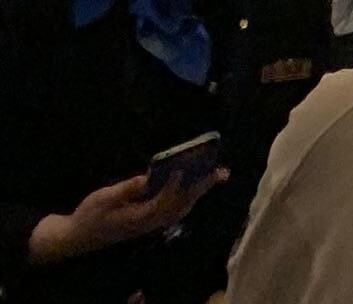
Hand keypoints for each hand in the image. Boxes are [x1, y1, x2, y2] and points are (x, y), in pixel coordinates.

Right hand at [30, 164, 226, 259]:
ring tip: (214, 176)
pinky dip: (187, 199)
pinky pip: (174, 212)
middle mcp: (148, 223)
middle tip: (221, 172)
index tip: (184, 167)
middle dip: (201, 188)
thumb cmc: (89, 215)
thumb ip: (126, 189)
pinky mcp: (147, 223)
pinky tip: (193, 187)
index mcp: (137, 218)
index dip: (175, 185)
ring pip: (180, 210)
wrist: (78, 237)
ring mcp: (149, 225)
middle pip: (180, 206)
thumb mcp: (103, 198)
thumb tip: (146, 178)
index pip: (163, 201)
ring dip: (198, 193)